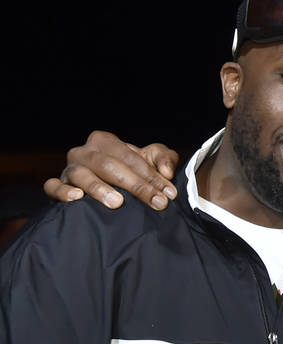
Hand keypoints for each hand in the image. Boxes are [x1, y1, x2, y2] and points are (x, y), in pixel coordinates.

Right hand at [42, 130, 179, 209]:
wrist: (110, 187)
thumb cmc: (131, 170)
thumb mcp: (151, 160)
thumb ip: (165, 159)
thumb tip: (167, 172)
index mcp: (105, 141)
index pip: (130, 157)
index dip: (151, 176)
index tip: (168, 194)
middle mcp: (84, 152)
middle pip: (109, 166)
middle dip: (136, 185)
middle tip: (156, 203)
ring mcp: (69, 169)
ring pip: (81, 175)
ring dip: (100, 189)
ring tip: (117, 202)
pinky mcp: (57, 185)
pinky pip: (53, 186)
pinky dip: (63, 191)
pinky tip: (77, 198)